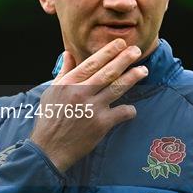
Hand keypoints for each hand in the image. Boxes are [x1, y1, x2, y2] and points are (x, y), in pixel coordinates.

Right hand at [30, 38, 147, 171]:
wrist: (48, 149)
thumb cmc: (49, 119)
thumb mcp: (51, 92)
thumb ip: (63, 72)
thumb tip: (68, 53)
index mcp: (68, 83)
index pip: (91, 63)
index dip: (108, 51)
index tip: (120, 43)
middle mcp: (80, 93)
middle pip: (107, 72)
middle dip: (124, 59)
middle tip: (137, 50)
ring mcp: (92, 109)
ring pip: (117, 88)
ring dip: (132, 77)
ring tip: (143, 70)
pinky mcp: (100, 124)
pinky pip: (121, 112)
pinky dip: (129, 110)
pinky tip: (131, 109)